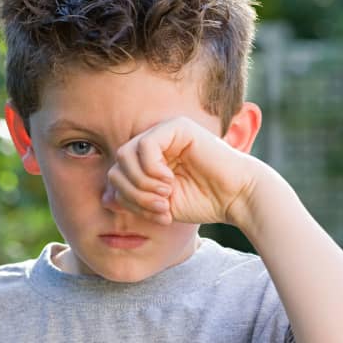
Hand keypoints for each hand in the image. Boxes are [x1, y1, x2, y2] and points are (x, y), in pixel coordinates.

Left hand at [104, 116, 259, 226]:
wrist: (236, 197)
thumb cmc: (203, 201)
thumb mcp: (159, 205)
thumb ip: (134, 199)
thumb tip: (106, 197)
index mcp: (149, 161)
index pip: (118, 175)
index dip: (129, 199)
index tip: (157, 214)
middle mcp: (155, 143)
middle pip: (117, 165)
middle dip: (133, 192)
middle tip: (159, 207)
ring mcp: (165, 132)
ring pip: (125, 154)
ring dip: (141, 183)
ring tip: (164, 196)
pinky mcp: (177, 127)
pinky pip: (145, 145)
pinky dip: (151, 169)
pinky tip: (170, 181)